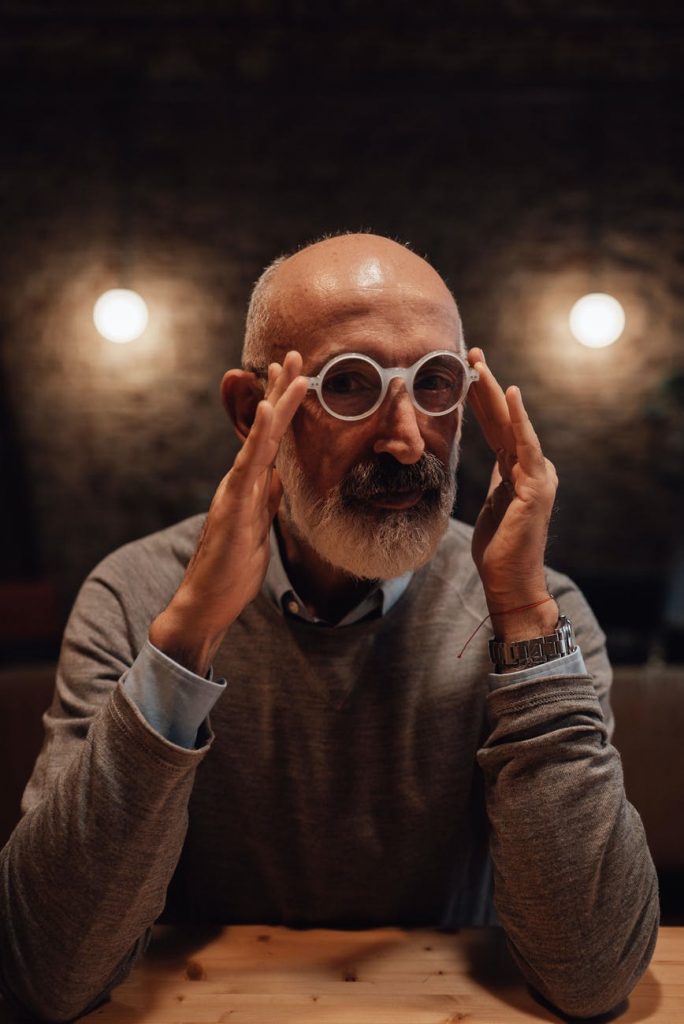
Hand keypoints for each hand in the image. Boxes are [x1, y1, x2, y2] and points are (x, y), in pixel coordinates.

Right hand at [149, 351, 308, 674]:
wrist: (206, 603)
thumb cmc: (232, 569)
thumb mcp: (260, 528)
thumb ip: (267, 500)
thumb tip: (281, 476)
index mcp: (249, 488)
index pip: (271, 441)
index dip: (282, 407)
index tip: (295, 375)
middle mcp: (240, 483)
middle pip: (264, 431)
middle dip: (280, 391)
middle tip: (294, 354)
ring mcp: (235, 493)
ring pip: (259, 442)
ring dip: (277, 405)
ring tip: (292, 373)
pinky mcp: (234, 509)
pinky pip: (249, 468)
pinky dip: (259, 439)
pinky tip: (267, 414)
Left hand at [467, 347, 558, 639]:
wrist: (509, 581)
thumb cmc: (499, 549)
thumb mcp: (491, 505)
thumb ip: (494, 481)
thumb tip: (487, 463)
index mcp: (518, 470)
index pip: (497, 426)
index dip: (482, 398)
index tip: (466, 370)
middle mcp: (532, 467)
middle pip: (504, 419)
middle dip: (486, 385)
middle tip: (470, 353)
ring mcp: (537, 475)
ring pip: (513, 425)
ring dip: (496, 394)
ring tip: (480, 366)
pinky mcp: (535, 487)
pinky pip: (526, 446)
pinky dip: (519, 420)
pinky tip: (512, 395)